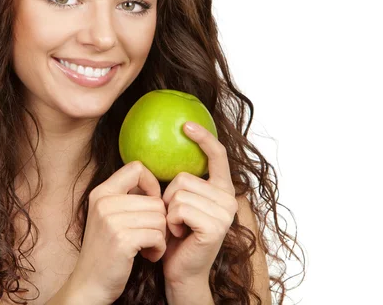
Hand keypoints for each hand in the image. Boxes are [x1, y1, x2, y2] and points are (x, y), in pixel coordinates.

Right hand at [68, 161, 166, 304]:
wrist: (89, 284)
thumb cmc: (106, 251)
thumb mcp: (108, 216)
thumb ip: (127, 198)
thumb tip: (156, 185)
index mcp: (101, 192)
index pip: (136, 168)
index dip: (152, 184)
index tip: (151, 205)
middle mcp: (104, 202)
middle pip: (155, 199)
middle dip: (160, 221)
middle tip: (150, 236)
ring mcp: (111, 220)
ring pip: (160, 217)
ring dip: (161, 237)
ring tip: (148, 247)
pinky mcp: (122, 240)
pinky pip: (158, 235)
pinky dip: (159, 249)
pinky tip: (148, 256)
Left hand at [160, 121, 237, 285]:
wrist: (179, 270)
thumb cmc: (175, 237)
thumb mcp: (177, 203)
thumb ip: (181, 182)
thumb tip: (167, 149)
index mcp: (220, 190)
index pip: (218, 156)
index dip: (204, 138)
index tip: (186, 124)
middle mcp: (228, 199)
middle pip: (184, 177)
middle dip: (169, 197)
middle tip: (175, 219)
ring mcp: (224, 213)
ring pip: (179, 193)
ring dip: (169, 212)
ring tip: (178, 227)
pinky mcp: (215, 226)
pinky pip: (179, 208)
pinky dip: (171, 222)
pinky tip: (179, 234)